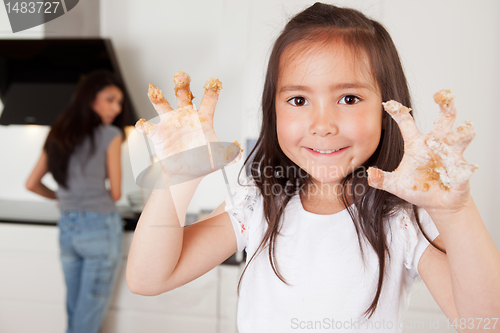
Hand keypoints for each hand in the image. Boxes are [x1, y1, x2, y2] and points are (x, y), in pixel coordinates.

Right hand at [135, 72, 241, 184]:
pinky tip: (142, 125)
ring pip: (163, 105)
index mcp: (203, 119)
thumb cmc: (203, 162)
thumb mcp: (219, 159)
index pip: (209, 101)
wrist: (187, 173)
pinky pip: (149, 127)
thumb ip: (229, 155)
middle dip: (182, 85)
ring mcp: (171, 123)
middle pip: (183, 96)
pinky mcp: (158, 134)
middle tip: (181, 76)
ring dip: (158, 97)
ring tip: (154, 90)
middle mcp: (186, 116)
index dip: (212, 91)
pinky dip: (144, 126)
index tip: (213, 82)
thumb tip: (238, 156)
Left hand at [367, 90, 477, 213]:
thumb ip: (381, 179)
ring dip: (458, 135)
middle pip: (445, 118)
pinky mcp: (462, 172)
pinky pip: (465, 167)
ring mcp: (451, 156)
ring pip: (462, 137)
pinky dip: (465, 169)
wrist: (438, 203)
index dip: (398, 112)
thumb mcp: (395, 184)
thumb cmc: (418, 187)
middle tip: (442, 95)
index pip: (407, 123)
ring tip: (449, 140)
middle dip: (446, 105)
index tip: (388, 104)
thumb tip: (369, 175)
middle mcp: (436, 144)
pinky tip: (462, 170)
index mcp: (417, 143)